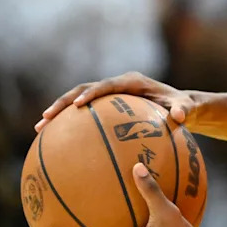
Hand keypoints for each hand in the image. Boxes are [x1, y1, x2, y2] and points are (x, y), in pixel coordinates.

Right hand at [35, 71, 198, 131]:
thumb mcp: (186, 108)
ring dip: (59, 113)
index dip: (91, 93)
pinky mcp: (106, 107)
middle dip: (63, 102)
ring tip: (40, 129)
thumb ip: (183, 110)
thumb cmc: (183, 107)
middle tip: (46, 118)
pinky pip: (85, 116)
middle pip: (83, 89)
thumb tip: (178, 117)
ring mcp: (109, 96)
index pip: (107, 85)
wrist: (180, 107)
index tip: (78, 105)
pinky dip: (70, 126)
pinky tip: (55, 145)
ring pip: (77, 101)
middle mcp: (117, 85)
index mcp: (132, 81)